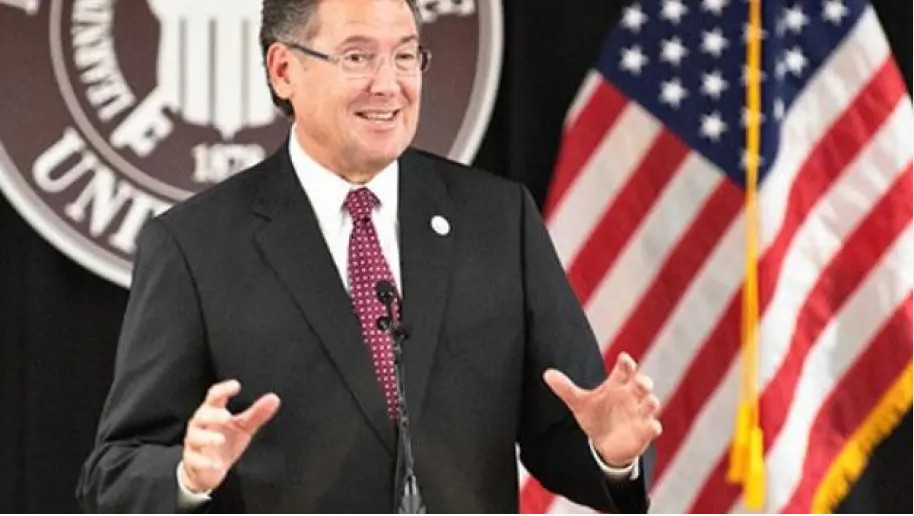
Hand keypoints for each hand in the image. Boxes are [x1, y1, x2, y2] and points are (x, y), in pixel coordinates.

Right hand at [179, 379, 280, 493]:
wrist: (206, 470)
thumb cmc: (225, 441)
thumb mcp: (242, 427)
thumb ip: (256, 414)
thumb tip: (274, 398)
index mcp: (212, 412)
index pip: (214, 396)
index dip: (224, 389)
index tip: (236, 385)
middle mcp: (200, 425)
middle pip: (202, 416)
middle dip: (213, 416)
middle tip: (227, 416)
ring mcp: (194, 444)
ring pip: (195, 437)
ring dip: (207, 438)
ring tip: (220, 439)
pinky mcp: (193, 462)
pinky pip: (194, 461)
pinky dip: (203, 462)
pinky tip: (215, 464)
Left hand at [543, 352, 661, 467]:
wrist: (604, 443)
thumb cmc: (595, 416)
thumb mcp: (580, 403)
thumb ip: (565, 388)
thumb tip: (547, 374)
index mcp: (617, 385)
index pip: (624, 370)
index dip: (626, 364)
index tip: (624, 358)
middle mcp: (631, 396)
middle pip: (642, 384)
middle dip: (644, 382)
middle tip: (640, 382)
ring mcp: (640, 413)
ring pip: (652, 404)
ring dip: (651, 402)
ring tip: (649, 402)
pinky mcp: (644, 431)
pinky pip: (653, 427)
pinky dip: (653, 426)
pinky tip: (651, 426)